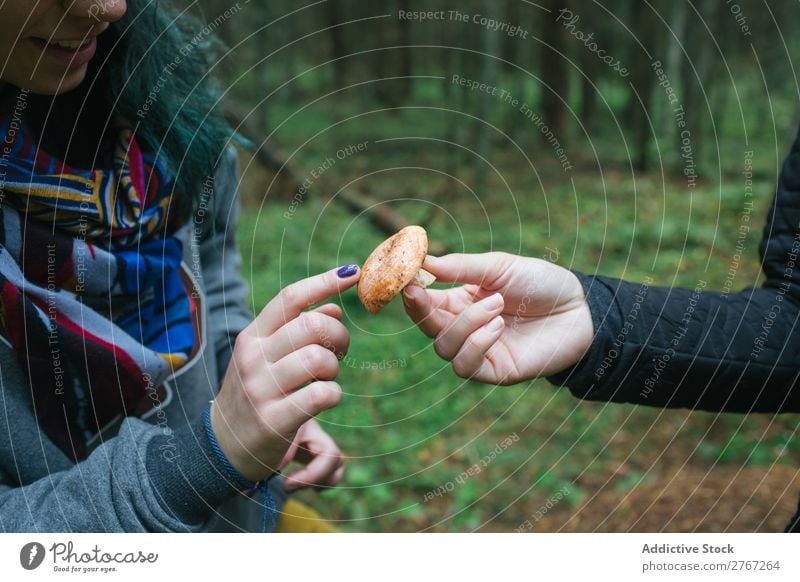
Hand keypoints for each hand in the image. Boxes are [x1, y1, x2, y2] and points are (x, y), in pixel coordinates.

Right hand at [211, 265, 358, 482]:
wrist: (223, 445)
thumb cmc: (258, 393)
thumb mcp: (268, 357)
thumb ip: (297, 331)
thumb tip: (333, 308)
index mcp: (252, 336)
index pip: (290, 298)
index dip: (324, 282)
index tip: (352, 273)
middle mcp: (253, 358)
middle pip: (312, 326)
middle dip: (339, 336)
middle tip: (339, 352)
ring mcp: (260, 390)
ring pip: (319, 359)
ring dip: (335, 368)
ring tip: (326, 378)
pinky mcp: (273, 421)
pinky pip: (321, 395)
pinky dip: (334, 395)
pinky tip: (325, 399)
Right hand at [403, 252, 592, 384]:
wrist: (579, 309)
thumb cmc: (540, 283)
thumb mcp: (499, 267)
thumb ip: (461, 267)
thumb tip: (423, 260)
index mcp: (460, 301)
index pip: (423, 302)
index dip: (410, 293)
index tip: (404, 279)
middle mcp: (464, 328)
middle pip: (426, 326)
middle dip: (421, 309)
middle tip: (420, 291)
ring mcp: (478, 351)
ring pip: (443, 347)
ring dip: (464, 324)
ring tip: (497, 305)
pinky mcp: (494, 371)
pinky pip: (465, 366)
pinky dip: (476, 344)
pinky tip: (497, 327)